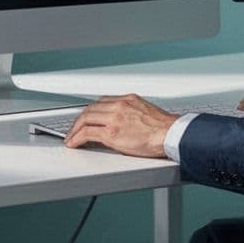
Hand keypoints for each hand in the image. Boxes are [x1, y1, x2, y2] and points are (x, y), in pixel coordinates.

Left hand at [64, 94, 179, 157]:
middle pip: (90, 109)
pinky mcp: (112, 133)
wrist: (172, 135)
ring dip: (75, 129)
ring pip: (85, 118)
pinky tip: (73, 143)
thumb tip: (124, 124)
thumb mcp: (146, 113)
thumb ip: (132, 114)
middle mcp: (120, 105)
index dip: (91, 111)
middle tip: (74, 129)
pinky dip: (77, 138)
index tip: (87, 118)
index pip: (102, 102)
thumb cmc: (165, 129)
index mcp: (128, 100)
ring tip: (71, 138)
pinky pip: (87, 133)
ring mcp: (114, 118)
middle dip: (79, 119)